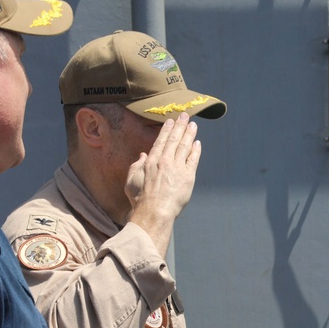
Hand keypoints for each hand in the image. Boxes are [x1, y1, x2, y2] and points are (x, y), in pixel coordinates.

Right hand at [125, 113, 201, 255]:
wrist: (155, 211)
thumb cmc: (140, 200)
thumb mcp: (131, 181)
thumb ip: (136, 166)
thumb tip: (142, 155)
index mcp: (151, 161)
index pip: (161, 141)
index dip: (167, 130)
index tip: (171, 121)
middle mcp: (165, 161)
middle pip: (174, 139)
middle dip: (180, 126)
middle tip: (185, 116)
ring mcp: (177, 168)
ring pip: (185, 146)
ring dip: (189, 134)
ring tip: (193, 125)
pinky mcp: (188, 176)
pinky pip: (193, 159)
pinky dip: (195, 150)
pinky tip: (197, 143)